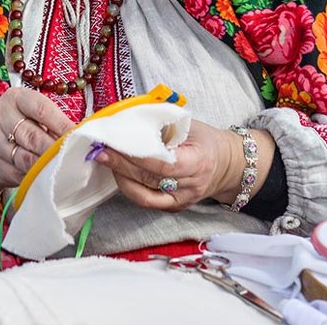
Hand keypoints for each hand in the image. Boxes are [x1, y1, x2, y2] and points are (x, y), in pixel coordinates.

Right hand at [0, 87, 72, 190]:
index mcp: (16, 98)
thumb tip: (84, 138)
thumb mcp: (36, 117)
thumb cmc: (24, 127)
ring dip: (45, 165)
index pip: (42, 110)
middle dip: (54, 149)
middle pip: (32, 136)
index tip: (79, 137)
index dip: (62, 125)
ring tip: (62, 169)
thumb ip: (56, 124)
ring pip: (24, 158)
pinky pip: (17, 173)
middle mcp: (0, 115)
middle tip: (72, 157)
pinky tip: (44, 177)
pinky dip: (34, 177)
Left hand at [93, 119, 240, 211]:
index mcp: (198, 161)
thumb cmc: (205, 139)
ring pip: (145, 195)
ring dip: (121, 178)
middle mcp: (191, 185)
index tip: (115, 144)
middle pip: (150, 179)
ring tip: (105, 161)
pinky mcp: (173, 208)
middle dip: (121, 165)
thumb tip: (128, 118)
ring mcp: (182, 201)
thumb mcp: (189, 125)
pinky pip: (147, 201)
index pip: (164, 164)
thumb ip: (162, 123)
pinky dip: (130, 188)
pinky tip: (118, 173)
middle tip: (100, 151)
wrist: (226, 164)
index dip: (137, 156)